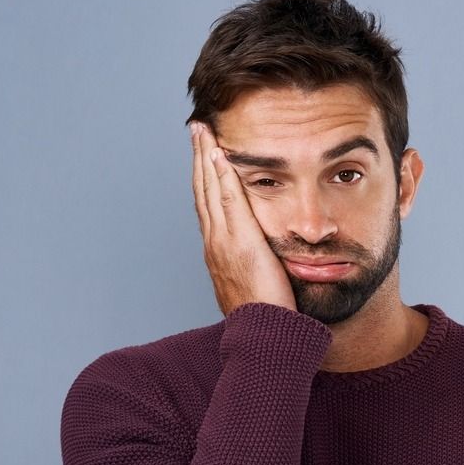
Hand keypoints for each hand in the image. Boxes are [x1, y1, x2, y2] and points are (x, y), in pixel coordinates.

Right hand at [190, 120, 296, 315]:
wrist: (263, 336)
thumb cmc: (266, 317)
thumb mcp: (256, 286)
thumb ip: (256, 266)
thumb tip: (264, 260)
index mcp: (219, 252)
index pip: (208, 205)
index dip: (204, 177)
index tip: (204, 153)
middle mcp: (216, 244)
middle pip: (202, 191)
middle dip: (199, 158)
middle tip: (197, 129)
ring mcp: (224, 243)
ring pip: (210, 191)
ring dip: (206, 157)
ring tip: (203, 130)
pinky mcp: (240, 243)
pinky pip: (228, 202)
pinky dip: (221, 177)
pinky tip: (220, 154)